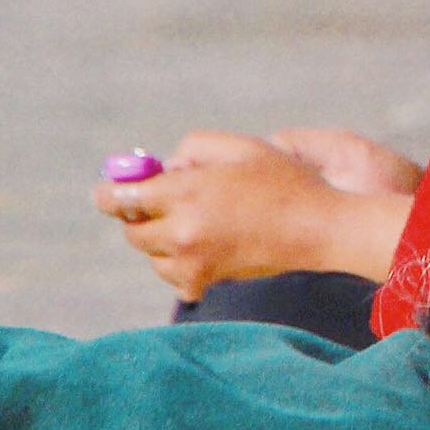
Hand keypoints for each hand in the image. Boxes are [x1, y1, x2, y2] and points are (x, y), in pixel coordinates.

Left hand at [94, 129, 409, 300]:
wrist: (320, 230)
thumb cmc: (284, 182)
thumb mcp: (239, 147)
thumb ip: (192, 149)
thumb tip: (166, 169)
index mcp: (185, 193)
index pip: (119, 198)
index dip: (110, 192)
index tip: (112, 189)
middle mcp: (181, 232)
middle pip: (132, 229)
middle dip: (141, 214)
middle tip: (162, 200)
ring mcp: (191, 262)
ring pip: (151, 254)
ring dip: (162, 238)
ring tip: (199, 222)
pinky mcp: (204, 283)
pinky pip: (173, 274)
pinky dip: (181, 261)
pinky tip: (209, 245)